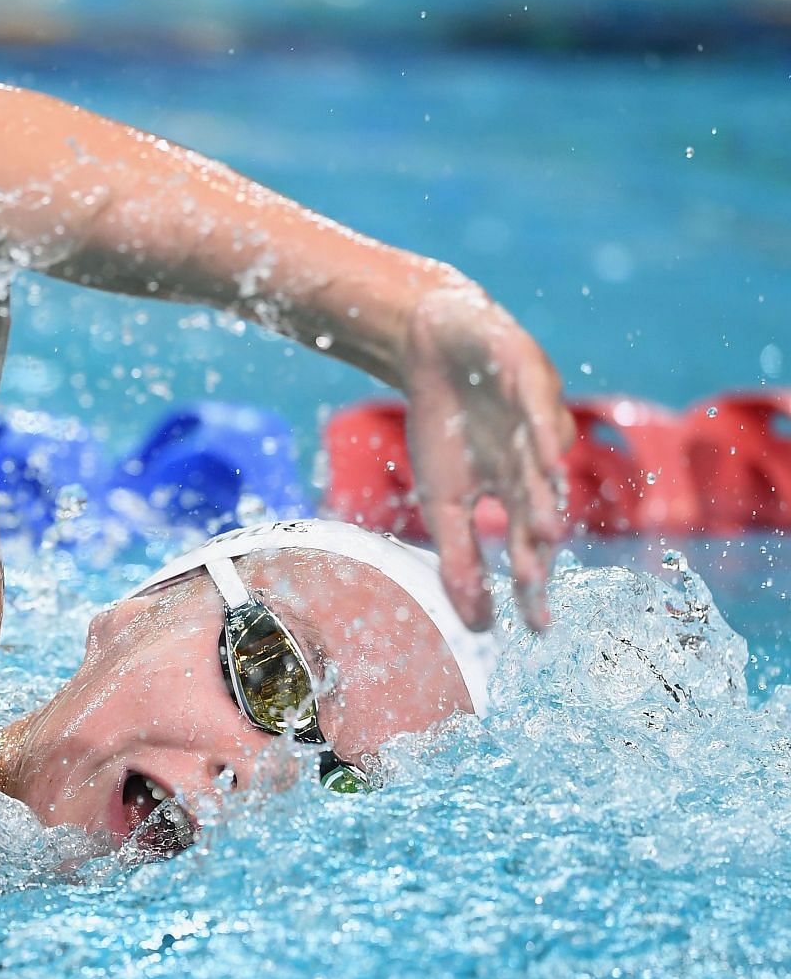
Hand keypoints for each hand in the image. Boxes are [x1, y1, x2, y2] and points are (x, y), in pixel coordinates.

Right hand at [397, 279, 573, 630]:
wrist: (434, 347)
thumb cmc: (442, 424)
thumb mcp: (442, 501)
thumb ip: (459, 558)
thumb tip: (474, 625)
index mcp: (515, 495)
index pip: (526, 549)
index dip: (529, 587)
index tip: (532, 630)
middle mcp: (536, 466)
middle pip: (540, 513)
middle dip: (538, 550)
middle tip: (535, 587)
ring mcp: (538, 424)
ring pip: (544, 466)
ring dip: (544, 498)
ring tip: (544, 534)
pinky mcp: (533, 381)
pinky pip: (540, 411)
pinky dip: (542, 433)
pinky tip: (543, 457)